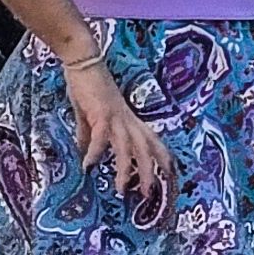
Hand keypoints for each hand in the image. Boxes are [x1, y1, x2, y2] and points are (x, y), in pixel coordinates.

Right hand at [59, 53, 173, 216]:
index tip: (170, 175)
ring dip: (127, 170)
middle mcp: (127, 119)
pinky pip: (101, 137)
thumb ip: (88, 135)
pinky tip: (87, 166)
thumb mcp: (88, 115)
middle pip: (146, 148)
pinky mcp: (101, 113)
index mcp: (128, 119)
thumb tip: (84, 153)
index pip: (152, 140)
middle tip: (148, 195)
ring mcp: (116, 116)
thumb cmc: (87, 85)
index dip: (162, 157)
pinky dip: (96, 153)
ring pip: (128, 147)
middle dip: (149, 172)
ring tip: (121, 190)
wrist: (83, 59)